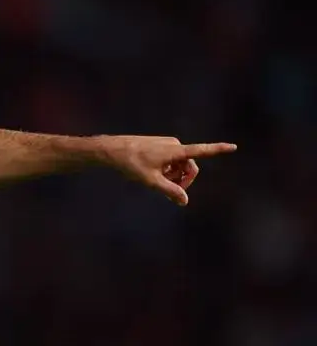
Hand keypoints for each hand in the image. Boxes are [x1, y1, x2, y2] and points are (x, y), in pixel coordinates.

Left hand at [99, 135, 236, 205]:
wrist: (113, 150)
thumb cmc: (132, 163)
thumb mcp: (151, 180)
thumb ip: (170, 190)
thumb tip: (185, 201)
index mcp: (175, 151)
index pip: (201, 150)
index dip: (218, 149)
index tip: (233, 147)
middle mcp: (174, 145)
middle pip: (189, 166)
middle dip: (183, 180)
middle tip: (172, 194)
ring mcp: (167, 144)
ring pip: (180, 164)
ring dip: (174, 176)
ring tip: (159, 184)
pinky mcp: (161, 145)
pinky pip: (172, 160)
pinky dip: (168, 170)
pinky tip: (155, 176)